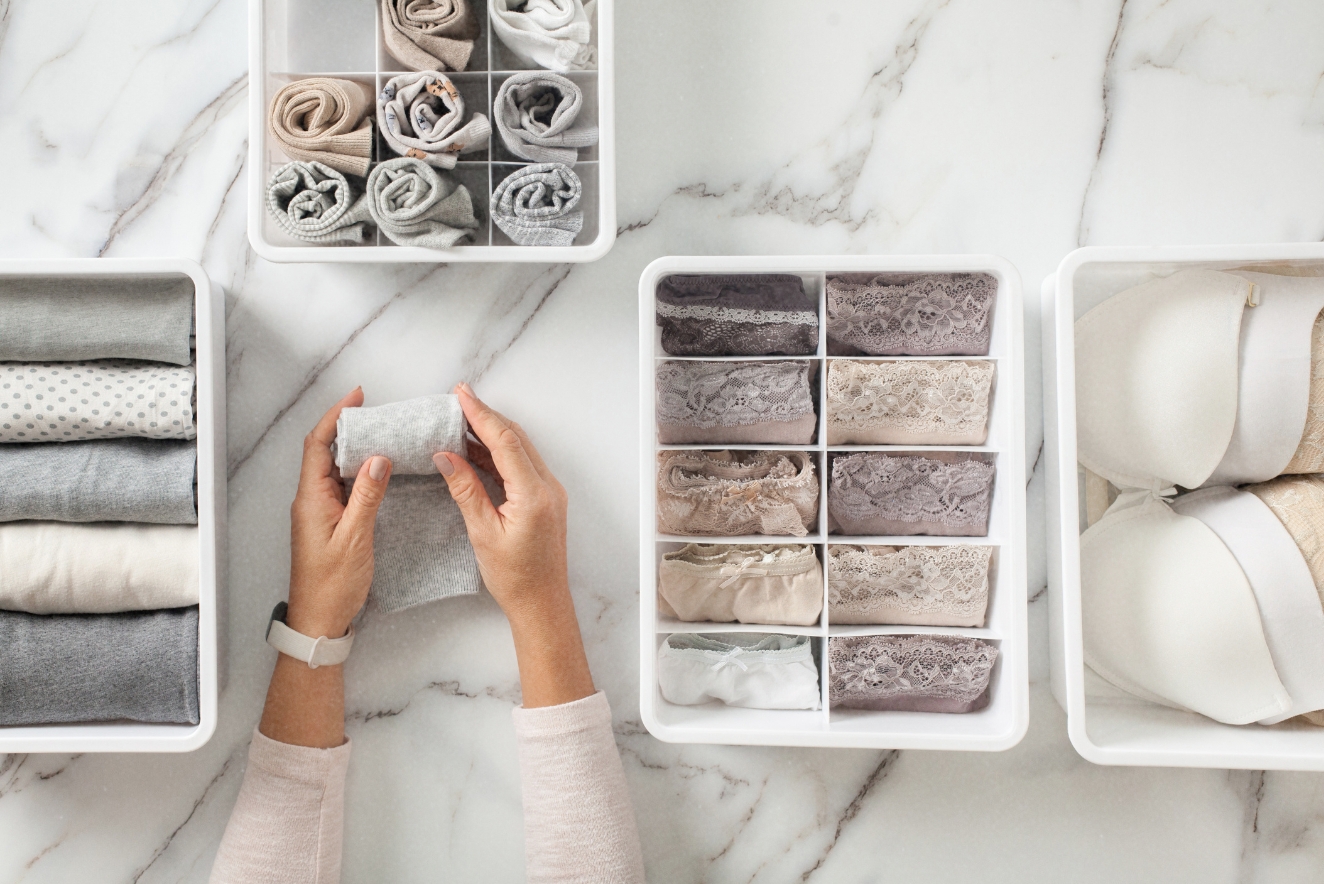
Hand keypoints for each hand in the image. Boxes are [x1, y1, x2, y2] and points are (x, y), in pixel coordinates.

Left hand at [287, 387, 392, 638]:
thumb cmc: (332, 585)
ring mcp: (318, 511)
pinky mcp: (328, 522)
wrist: (318, 620)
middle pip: (324, 452)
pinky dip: (359, 473)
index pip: (318, 445)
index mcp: (311, 499)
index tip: (357, 397)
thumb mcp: (355, 538)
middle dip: (347, 427)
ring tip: (382, 436)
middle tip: (376, 413)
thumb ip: (367, 496)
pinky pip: (341, 487)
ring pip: (334, 469)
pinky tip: (378, 473)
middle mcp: (310, 500)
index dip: (336, 417)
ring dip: (354, 450)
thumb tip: (378, 458)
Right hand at [435, 383, 593, 706]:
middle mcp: (548, 486)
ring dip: (491, 432)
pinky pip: (521, 464)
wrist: (542, 603)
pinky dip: (499, 452)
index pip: (505, 440)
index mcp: (534, 493)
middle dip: (486, 416)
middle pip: (515, 437)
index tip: (460, 394)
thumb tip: (445, 456)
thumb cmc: (514, 577)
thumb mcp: (483, 533)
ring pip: (519, 449)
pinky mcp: (544, 498)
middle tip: (457, 398)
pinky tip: (475, 449)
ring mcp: (549, 491)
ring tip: (460, 419)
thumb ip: (465, 490)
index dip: (481, 414)